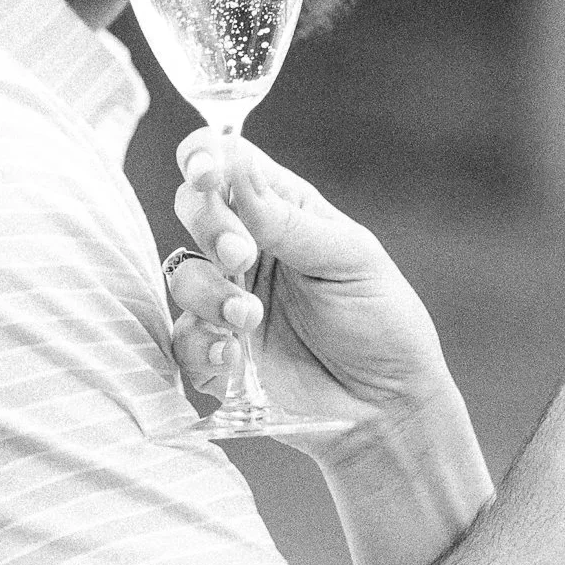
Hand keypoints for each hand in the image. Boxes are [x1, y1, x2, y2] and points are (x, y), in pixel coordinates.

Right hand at [168, 133, 458, 449]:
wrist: (385, 407)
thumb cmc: (381, 323)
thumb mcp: (351, 261)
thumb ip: (290, 221)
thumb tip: (237, 168)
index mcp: (285, 212)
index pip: (230, 163)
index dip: (205, 157)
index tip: (205, 174)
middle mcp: (251, 248)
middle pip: (192, 207)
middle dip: (209, 226)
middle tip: (242, 256)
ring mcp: (228, 298)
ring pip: (182, 273)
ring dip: (208, 293)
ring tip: (249, 320)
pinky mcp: (216, 350)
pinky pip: (179, 337)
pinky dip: (199, 344)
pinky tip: (233, 359)